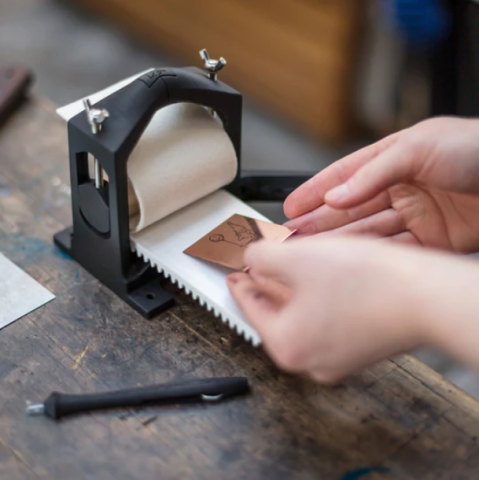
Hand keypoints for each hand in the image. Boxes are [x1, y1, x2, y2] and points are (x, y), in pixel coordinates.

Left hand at [227, 237, 478, 382]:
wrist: (428, 297)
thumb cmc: (370, 283)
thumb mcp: (298, 259)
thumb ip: (261, 257)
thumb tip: (249, 258)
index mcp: (287, 345)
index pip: (249, 307)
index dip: (239, 281)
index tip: (232, 273)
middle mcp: (311, 360)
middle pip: (276, 312)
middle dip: (268, 281)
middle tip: (262, 261)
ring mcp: (338, 357)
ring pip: (303, 313)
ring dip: (295, 285)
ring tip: (292, 261)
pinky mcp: (360, 346)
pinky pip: (325, 317)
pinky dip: (318, 294)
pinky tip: (323, 274)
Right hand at [284, 117, 478, 252]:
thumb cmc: (475, 148)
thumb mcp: (416, 148)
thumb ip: (371, 174)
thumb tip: (334, 196)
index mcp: (392, 160)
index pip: (343, 176)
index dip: (314, 191)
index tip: (290, 206)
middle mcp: (400, 189)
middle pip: (350, 209)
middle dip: (319, 222)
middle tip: (292, 237)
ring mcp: (415, 216)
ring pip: (367, 233)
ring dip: (339, 243)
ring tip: (310, 253)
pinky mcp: (431, 241)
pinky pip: (393, 250)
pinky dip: (369, 257)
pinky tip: (348, 262)